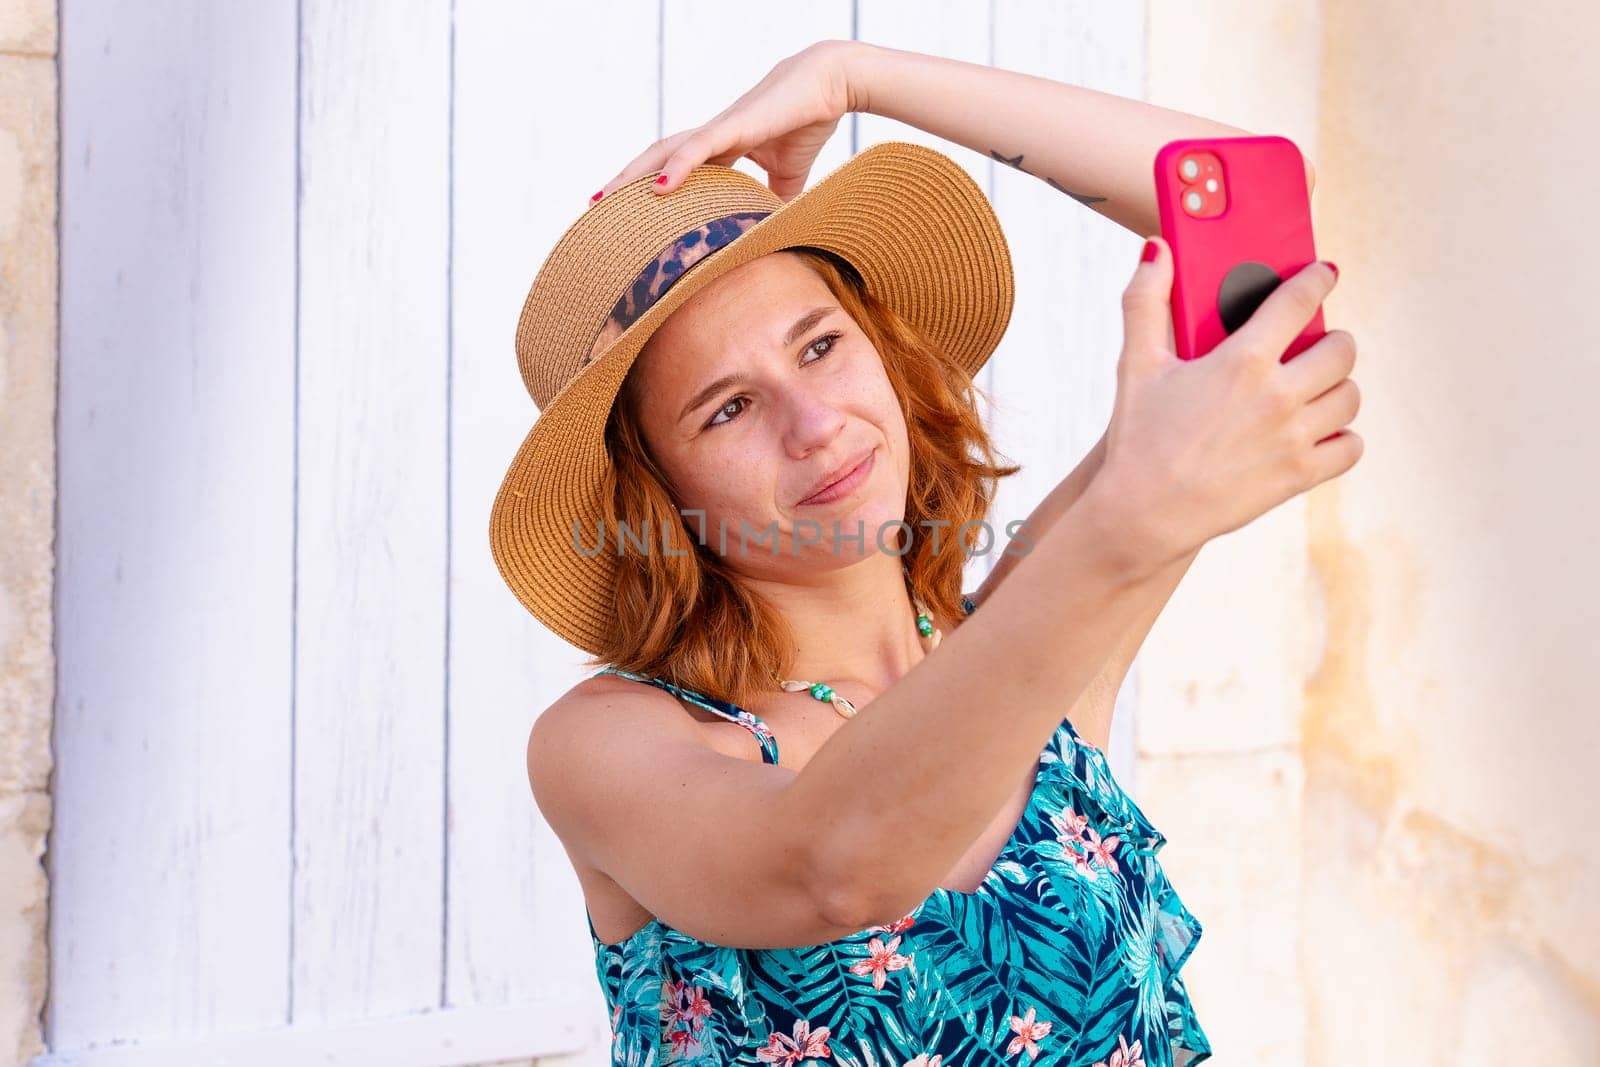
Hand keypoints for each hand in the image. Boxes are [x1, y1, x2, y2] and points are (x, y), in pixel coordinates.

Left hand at [588, 40, 861, 206]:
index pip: (673, 171)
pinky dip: (676, 167)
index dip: (646, 190)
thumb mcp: (788, 175)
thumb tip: (773, 233)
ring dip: (632, 175)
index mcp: (721, 149)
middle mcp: (711, 138)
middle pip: (656, 160)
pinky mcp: (735, 125)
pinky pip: (698, 147)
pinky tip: (656, 186)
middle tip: (594, 206)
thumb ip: (775, 201)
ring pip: (664, 152)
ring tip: (604, 198)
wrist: (830, 85)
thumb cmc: (808, 121)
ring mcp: (719, 129)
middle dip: (624, 183)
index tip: (623, 214)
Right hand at [1098, 238, 1362, 574]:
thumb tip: (1156, 248)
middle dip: (1334, 341)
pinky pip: (1351, 447)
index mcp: (1241, 361)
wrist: (1144, 513)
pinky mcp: (1300, 475)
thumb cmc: (1138, 438)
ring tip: (1317, 389)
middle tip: (1318, 345)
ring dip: (1339, 388)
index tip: (1324, 273)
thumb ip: (1146, 301)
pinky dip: (1342, 438)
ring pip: (1350, 397)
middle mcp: (1277, 395)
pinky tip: (1319, 432)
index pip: (1299, 301)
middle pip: (1342, 350)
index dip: (1317, 279)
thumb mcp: (1136, 365)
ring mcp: (1293, 437)